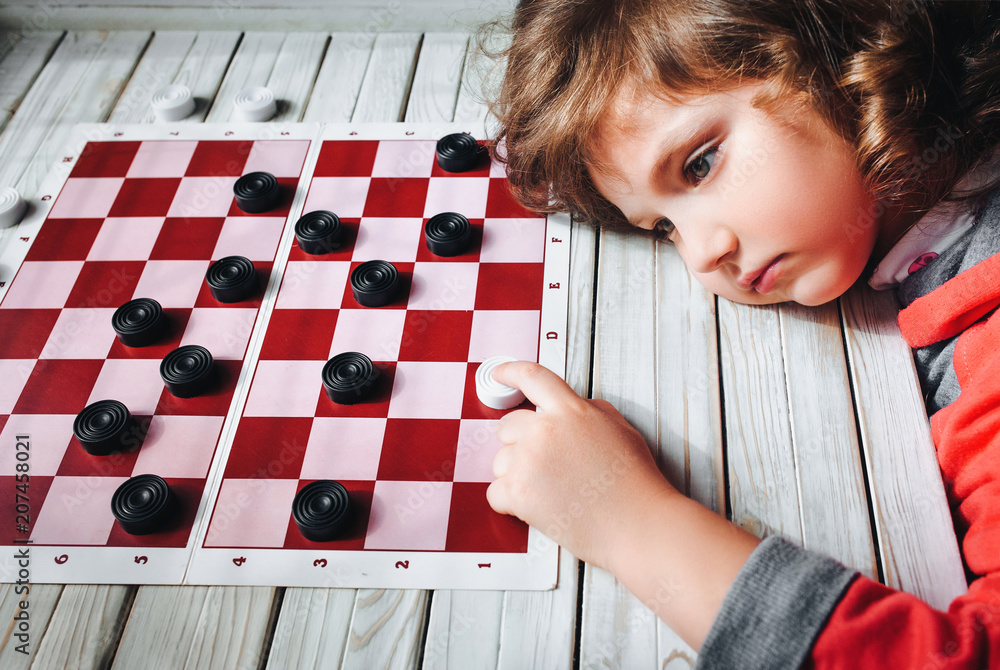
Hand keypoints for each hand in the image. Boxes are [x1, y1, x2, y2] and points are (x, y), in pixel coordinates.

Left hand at [486, 360, 675, 570]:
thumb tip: (575, 408)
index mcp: (570, 411)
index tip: (499, 373)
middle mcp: (545, 430)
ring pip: (500, 462)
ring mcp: (528, 460)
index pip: (532, 377)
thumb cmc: (634, 483)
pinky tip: (539, 507)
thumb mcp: (621, 429)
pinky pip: (495, 493)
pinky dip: (511, 504)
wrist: (636, 524)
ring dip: (517, 476)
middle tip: (545, 466)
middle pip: (507, 426)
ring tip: (551, 491)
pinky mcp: (518, 492)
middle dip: (519, 444)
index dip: (510, 372)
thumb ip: (591, 411)